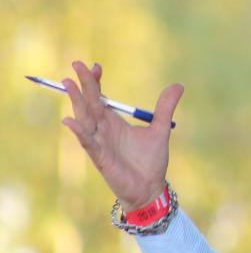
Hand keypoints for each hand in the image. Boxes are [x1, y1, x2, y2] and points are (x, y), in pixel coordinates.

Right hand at [61, 60, 183, 210]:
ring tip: (69, 84)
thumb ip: (165, 107)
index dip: (96, 82)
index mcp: (113, 122)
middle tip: (76, 64)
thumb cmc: (150, 161)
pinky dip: (79, 132)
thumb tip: (178, 85)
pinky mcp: (101, 158)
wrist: (150, 188)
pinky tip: (70, 120)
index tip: (95, 65)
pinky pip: (88, 143)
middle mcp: (102, 130)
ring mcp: (99, 143)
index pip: (100, 98)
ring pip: (84, 119)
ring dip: (76, 102)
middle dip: (83, 84)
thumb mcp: (160, 129)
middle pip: (89, 103)